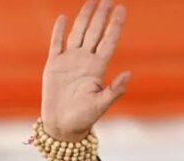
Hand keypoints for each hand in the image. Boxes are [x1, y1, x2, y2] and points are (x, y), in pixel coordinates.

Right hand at [41, 0, 129, 137]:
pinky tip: (63, 17)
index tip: (121, 9)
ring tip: (92, 1)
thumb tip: (129, 74)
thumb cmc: (84, 118)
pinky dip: (59, 30)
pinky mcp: (54, 65)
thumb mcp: (102, 104)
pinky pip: (57, 44)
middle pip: (95, 32)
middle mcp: (85, 61)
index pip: (108, 41)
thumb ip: (115, 89)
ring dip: (85, 17)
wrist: (63, 126)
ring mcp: (69, 61)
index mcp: (97, 68)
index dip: (115, 25)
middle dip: (101, 15)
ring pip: (78, 33)